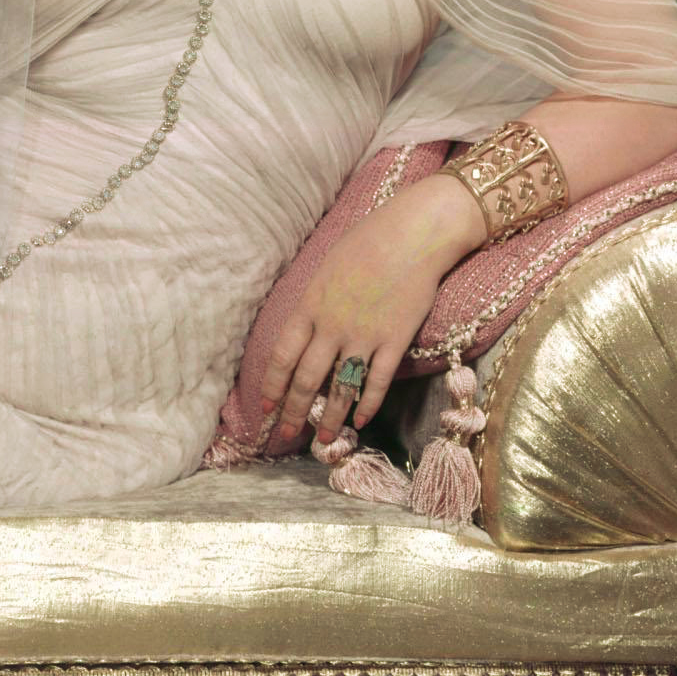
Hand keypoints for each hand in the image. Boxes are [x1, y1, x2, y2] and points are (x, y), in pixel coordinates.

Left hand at [254, 175, 485, 452]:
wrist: (412, 235)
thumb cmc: (367, 243)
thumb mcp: (326, 268)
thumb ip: (313, 302)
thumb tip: (303, 330)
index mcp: (310, 305)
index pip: (282, 355)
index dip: (272, 385)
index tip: (264, 407)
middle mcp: (332, 325)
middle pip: (308, 379)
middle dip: (293, 411)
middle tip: (285, 435)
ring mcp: (365, 335)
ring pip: (341, 387)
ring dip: (331, 417)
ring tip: (323, 440)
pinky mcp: (395, 341)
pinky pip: (378, 381)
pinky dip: (368, 404)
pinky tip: (362, 421)